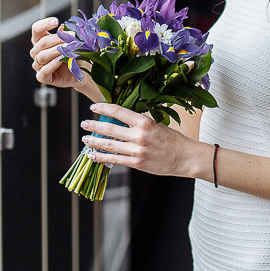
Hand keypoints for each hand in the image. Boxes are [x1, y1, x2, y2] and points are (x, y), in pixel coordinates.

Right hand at [29, 17, 81, 89]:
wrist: (80, 72)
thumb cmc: (74, 54)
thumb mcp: (72, 42)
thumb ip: (66, 34)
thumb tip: (63, 27)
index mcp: (40, 40)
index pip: (36, 29)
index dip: (44, 24)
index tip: (56, 21)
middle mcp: (36, 52)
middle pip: (42, 42)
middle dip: (58, 38)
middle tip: (73, 36)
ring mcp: (38, 65)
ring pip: (42, 56)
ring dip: (56, 51)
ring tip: (69, 48)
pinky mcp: (42, 77)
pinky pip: (44, 71)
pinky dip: (53, 64)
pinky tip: (61, 59)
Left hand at [80, 102, 203, 178]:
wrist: (185, 157)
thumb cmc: (171, 139)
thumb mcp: (155, 124)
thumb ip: (137, 123)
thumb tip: (118, 119)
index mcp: (144, 121)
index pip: (118, 112)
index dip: (104, 108)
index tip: (93, 107)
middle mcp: (139, 135)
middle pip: (110, 129)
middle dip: (94, 125)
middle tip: (84, 123)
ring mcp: (137, 150)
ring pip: (109, 145)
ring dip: (94, 141)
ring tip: (85, 138)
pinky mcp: (137, 163)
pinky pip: (115, 160)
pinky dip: (101, 157)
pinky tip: (93, 155)